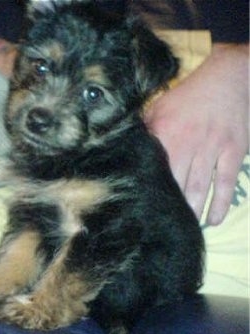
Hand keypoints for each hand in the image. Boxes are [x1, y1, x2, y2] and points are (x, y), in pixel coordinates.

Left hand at [145, 43, 248, 224]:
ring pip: (200, 188)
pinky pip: (225, 183)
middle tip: (162, 226)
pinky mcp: (233, 151)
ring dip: (193, 211)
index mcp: (166, 134)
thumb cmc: (188, 94)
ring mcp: (213, 149)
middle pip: (177, 183)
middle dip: (171, 207)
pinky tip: (213, 220)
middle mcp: (189, 144)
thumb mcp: (159, 106)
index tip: (144, 210)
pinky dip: (220, 204)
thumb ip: (145, 129)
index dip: (151, 191)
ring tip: (186, 228)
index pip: (156, 169)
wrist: (227, 78)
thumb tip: (127, 146)